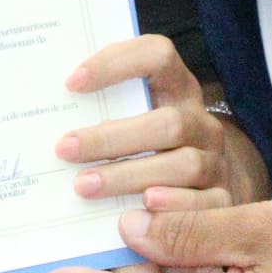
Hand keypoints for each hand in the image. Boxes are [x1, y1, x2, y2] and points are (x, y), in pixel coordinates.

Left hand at [57, 35, 270, 205]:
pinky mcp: (222, 199)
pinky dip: (167, 210)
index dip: (117, 63)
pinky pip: (200, 207)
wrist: (200, 183)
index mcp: (178, 88)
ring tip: (83, 186)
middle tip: (65, 149)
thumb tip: (49, 110)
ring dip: (127, 177)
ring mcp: (215, 161)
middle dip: (111, 138)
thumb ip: (106, 106)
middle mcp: (201, 122)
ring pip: (181, 165)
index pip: (158, 55)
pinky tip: (133, 217)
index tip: (71, 82)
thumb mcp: (133, 115)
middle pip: (167, 123)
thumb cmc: (148, 142)